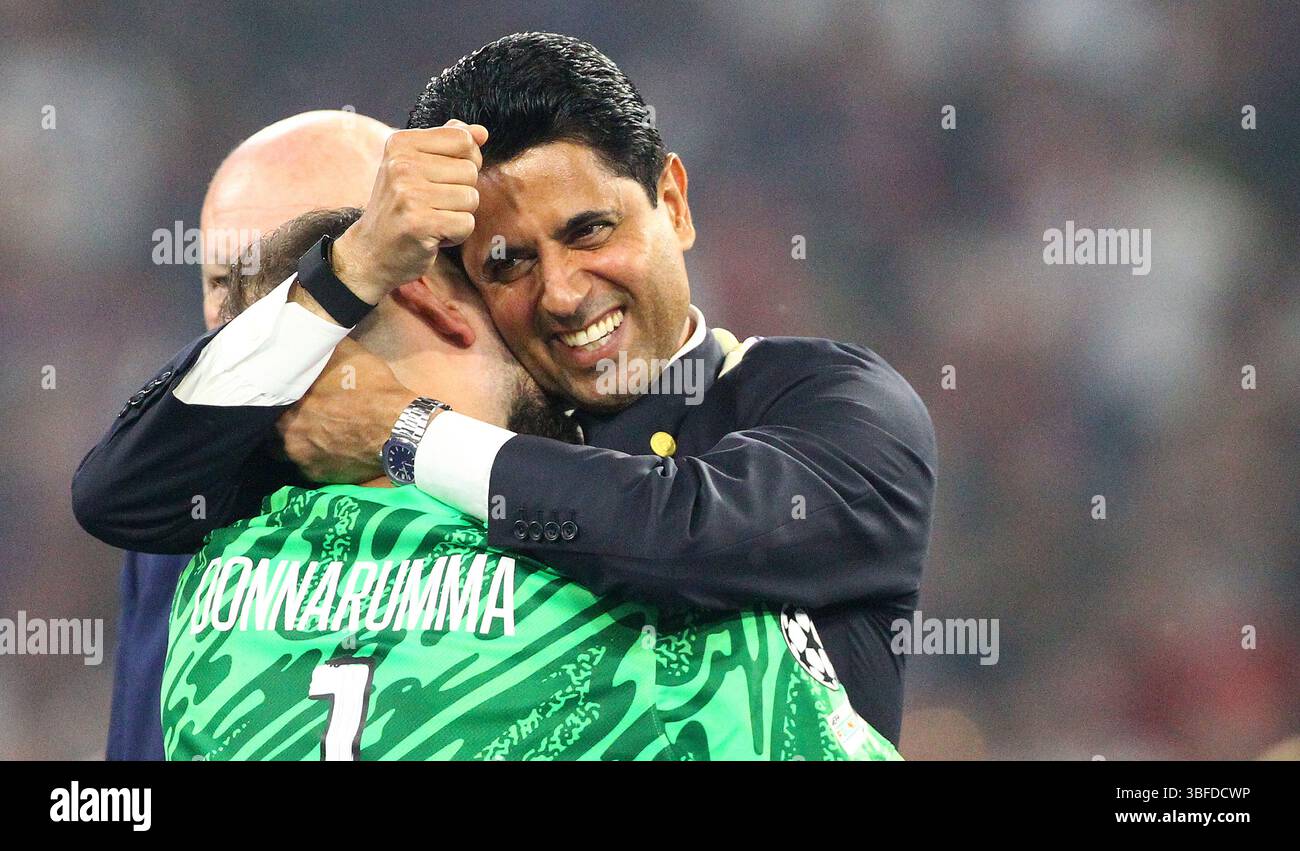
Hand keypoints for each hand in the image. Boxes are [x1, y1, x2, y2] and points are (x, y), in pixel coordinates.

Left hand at [276, 339, 414, 482]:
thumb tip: (307, 335)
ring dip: (292, 443)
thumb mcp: (346, 355)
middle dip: (276, 424)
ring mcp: (304, 464)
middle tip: (292, 413)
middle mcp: (287, 441)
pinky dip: (314, 457)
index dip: (271, 399)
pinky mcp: (323, 478)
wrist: (400, 430)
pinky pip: (308, 467)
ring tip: (307, 432)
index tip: (280, 392)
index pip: (264, 406)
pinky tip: (326, 449)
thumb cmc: (370, 391)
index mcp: (286, 412)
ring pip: (285, 452)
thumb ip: (320, 350)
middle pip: (269, 433)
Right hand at [331, 120, 488, 302]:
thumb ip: (448, 144)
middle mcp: (401, 165)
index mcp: (400, 143)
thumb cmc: (400, 207)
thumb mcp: (416, 167)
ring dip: (458, 215)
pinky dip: (456, 235)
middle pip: (470, 171)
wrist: (371, 252)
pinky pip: (466, 224)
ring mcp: (408, 194)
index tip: (441, 179)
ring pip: (471, 198)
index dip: (466, 161)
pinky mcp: (419, 224)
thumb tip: (482, 132)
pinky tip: (433, 236)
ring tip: (431, 219)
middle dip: (460, 193)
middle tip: (432, 205)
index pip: (463, 139)